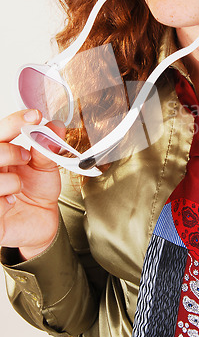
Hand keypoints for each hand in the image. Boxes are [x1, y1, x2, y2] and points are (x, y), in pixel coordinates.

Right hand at [0, 109, 65, 259]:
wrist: (40, 220)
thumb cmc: (37, 192)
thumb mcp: (45, 167)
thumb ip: (48, 147)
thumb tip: (56, 126)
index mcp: (1, 153)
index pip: (1, 131)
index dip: (15, 121)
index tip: (34, 116)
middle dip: (10, 151)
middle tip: (27, 158)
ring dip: (12, 181)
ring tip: (20, 187)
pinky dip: (4, 200)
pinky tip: (10, 203)